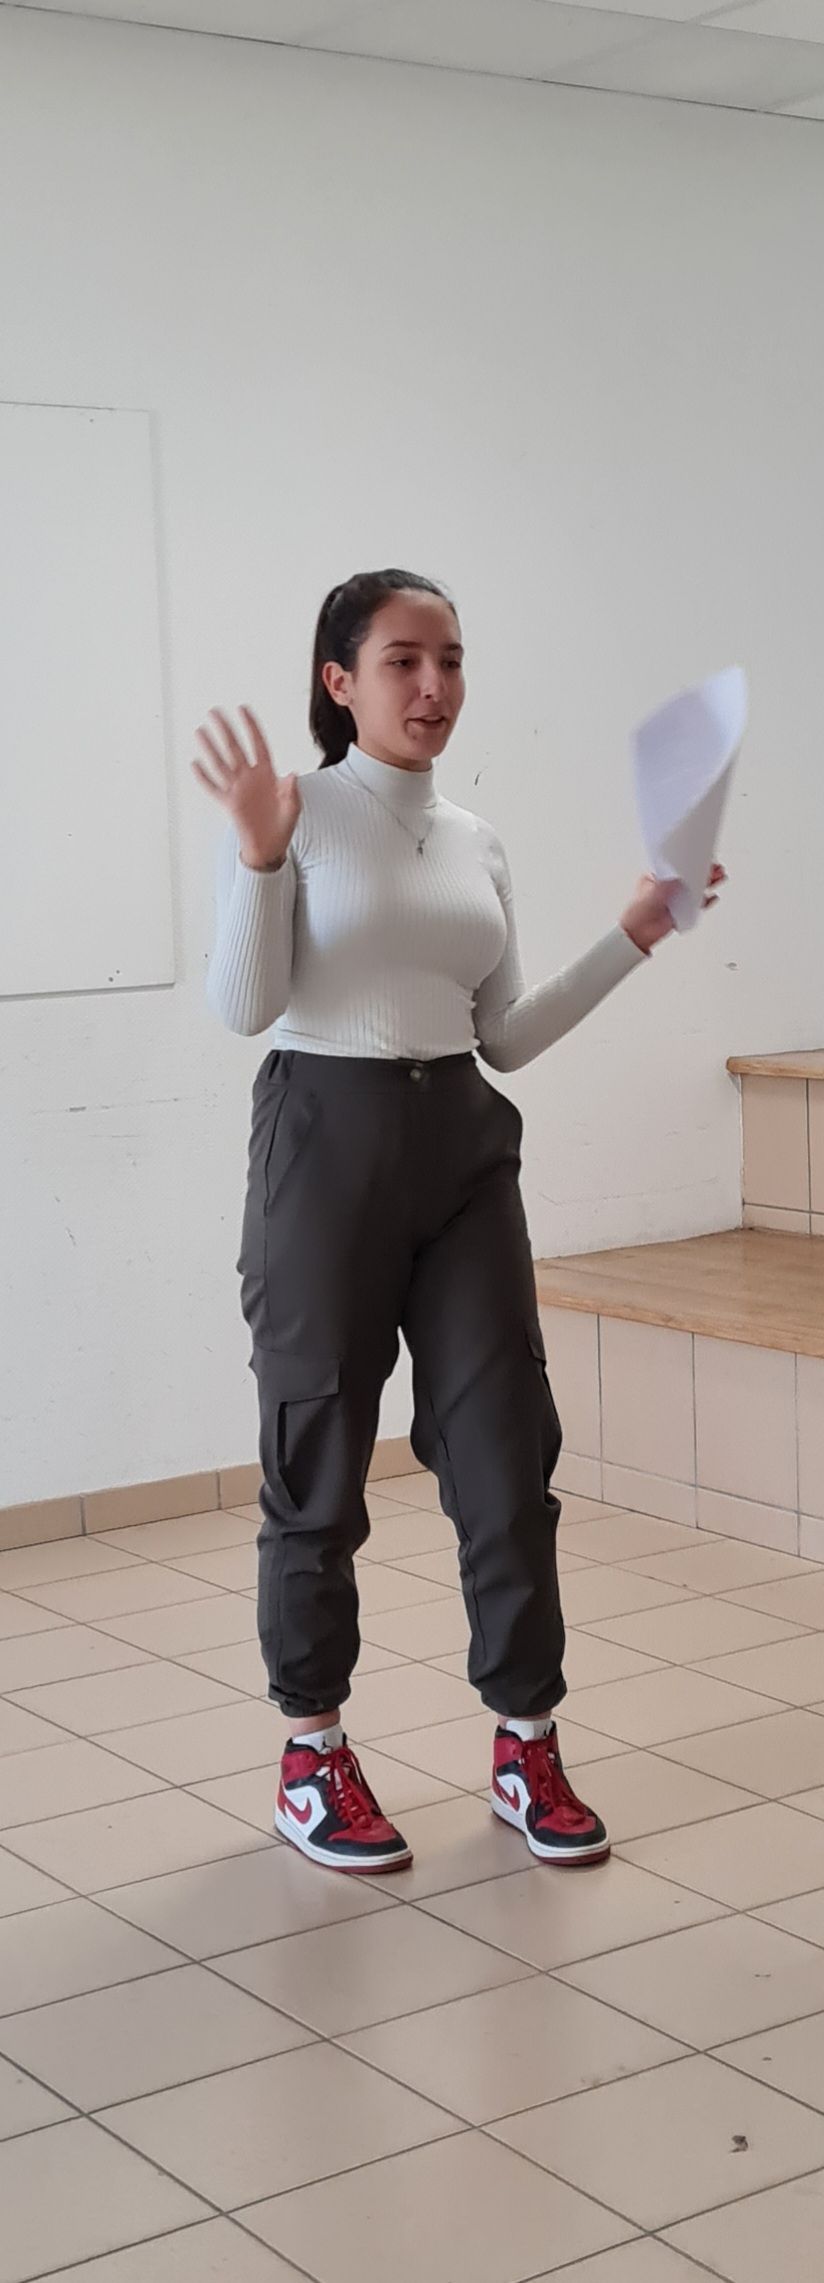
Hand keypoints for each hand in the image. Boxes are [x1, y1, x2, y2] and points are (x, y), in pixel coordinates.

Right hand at [192, 707, 300, 869]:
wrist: (270, 846)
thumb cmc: (283, 824)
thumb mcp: (293, 806)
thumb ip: (292, 790)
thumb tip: (291, 774)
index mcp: (267, 773)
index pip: (258, 744)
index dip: (251, 727)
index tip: (242, 709)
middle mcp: (250, 777)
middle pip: (235, 748)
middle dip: (225, 729)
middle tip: (214, 712)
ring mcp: (238, 789)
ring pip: (221, 763)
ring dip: (210, 748)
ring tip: (200, 731)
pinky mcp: (229, 803)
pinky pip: (214, 788)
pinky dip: (204, 778)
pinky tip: (195, 764)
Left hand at [620, 863, 726, 955]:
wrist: (637, 934)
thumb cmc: (638, 912)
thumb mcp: (654, 890)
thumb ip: (671, 881)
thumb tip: (684, 874)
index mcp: (658, 876)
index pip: (677, 865)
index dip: (690, 860)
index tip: (701, 856)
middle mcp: (668, 886)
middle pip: (689, 876)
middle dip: (703, 871)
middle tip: (715, 867)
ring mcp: (675, 898)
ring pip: (695, 888)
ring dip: (707, 883)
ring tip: (719, 877)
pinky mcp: (681, 911)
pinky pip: (696, 904)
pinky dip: (705, 901)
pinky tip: (712, 896)